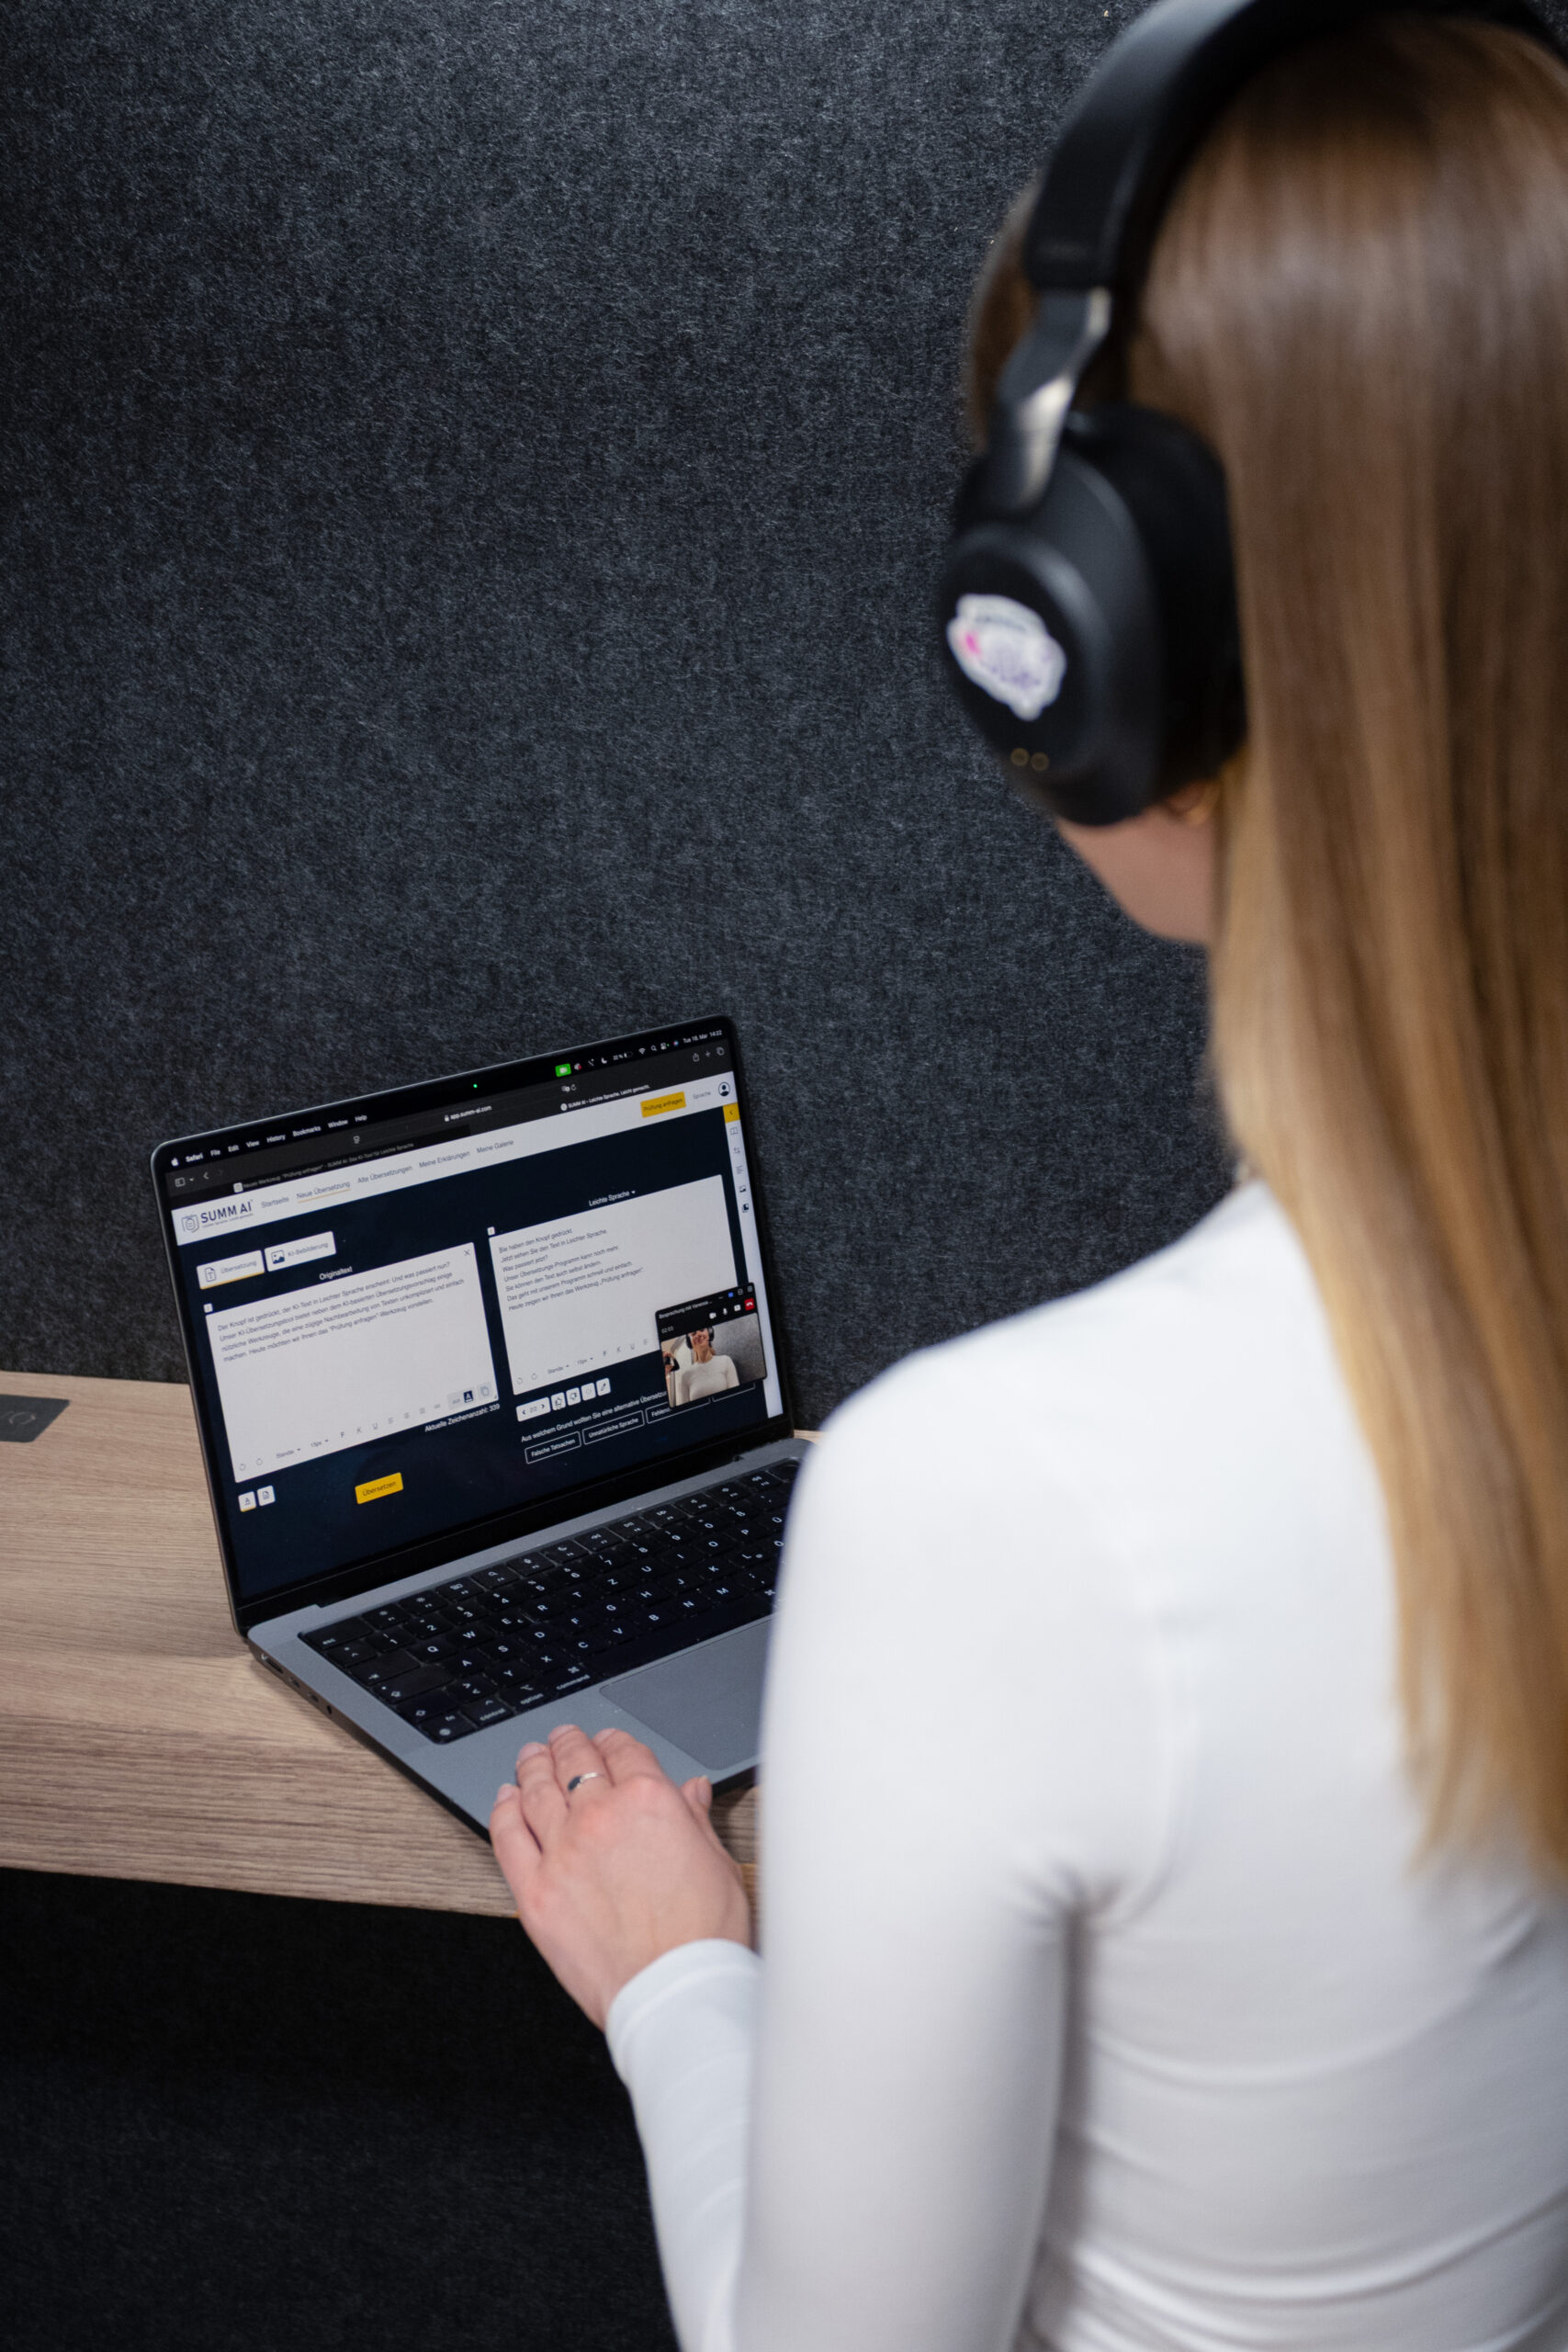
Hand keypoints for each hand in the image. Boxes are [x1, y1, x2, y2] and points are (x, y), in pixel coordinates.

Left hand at [490, 1723, 752, 2028]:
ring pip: (536, 1790)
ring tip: (531, 1757)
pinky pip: (508, 1837)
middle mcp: (601, 1817)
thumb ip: (694, 1820)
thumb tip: (692, 1792)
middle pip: (575, 1762)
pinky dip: (503, 1810)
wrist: (674, 1990)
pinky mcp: (535, 1891)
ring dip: (532, 1766)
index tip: (607, 1741)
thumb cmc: (703, 1936)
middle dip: (568, 1744)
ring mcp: (562, 1852)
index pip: (624, 1752)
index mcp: (650, 1802)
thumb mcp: (716, 1862)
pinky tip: (505, 1799)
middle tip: (562, 1738)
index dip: (613, 1740)